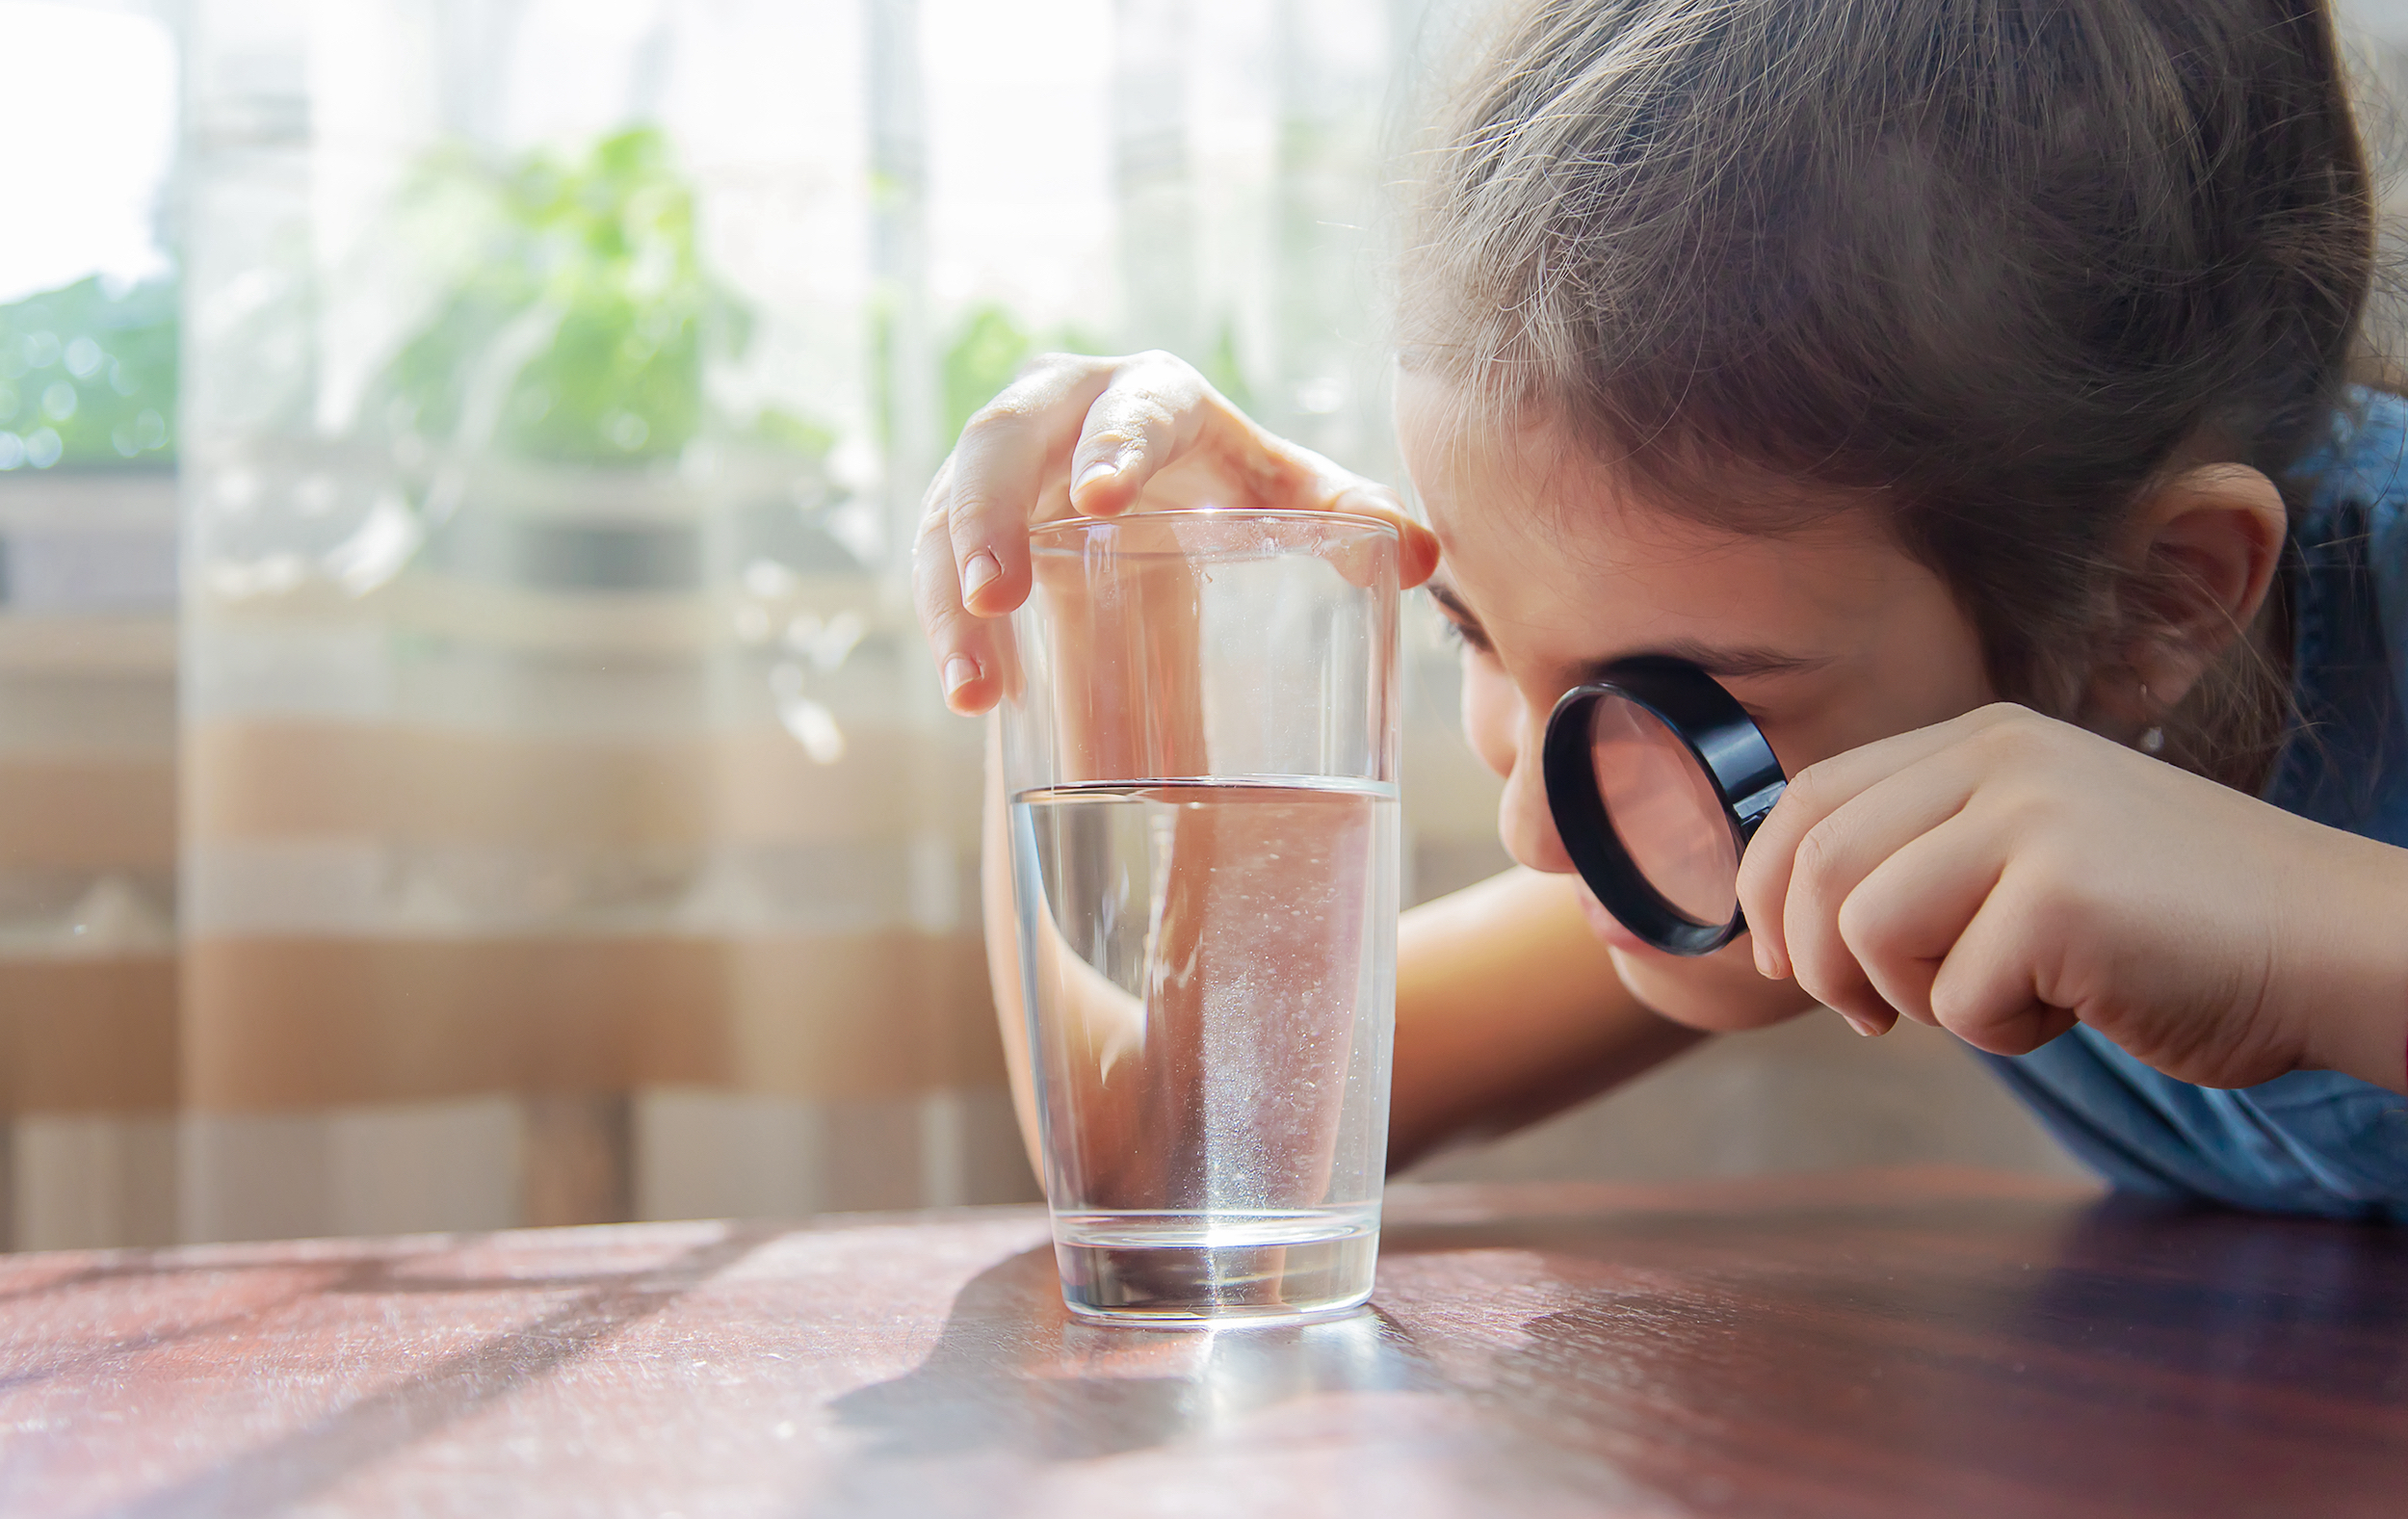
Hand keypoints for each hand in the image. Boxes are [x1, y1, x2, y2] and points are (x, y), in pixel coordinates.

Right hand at [914, 350, 1439, 713]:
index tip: (1097, 498)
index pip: (1130, 403)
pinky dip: (948, 631)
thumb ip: (1351, 516)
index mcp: (1155, 393)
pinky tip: (973, 699)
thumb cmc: (1234, 490)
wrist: (1164, 503)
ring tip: (974, 686)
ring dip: (948, 594)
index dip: (1111, 440)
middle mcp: (1061, 410)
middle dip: (987, 514)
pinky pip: (937, 566)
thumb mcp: (1288, 498)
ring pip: (947, 511)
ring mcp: (999, 464)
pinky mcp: (963, 517)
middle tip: (995, 594)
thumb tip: (1420, 554)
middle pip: (1001, 442)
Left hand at [1737, 704, 2407, 1092]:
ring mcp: (2033, 819)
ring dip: (1920, 997)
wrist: (2332, 945)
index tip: (1781, 959)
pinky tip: (2080, 1006)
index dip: (1766, 886)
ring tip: (2011, 997)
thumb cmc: (2176, 927)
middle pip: (1818, 861)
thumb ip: (1929, 858)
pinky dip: (2003, 1033)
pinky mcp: (2062, 895)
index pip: (1810, 796)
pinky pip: (1957, 998)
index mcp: (1983, 739)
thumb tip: (1791, 921)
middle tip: (1868, 1017)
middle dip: (1817, 958)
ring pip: (1869, 927)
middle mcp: (1999, 759)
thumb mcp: (2036, 851)